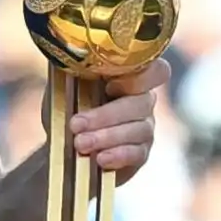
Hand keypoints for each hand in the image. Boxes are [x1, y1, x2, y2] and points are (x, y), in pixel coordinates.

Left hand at [69, 57, 169, 179]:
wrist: (64, 144)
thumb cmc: (68, 108)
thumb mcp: (64, 87)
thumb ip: (71, 73)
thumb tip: (65, 61)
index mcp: (129, 77)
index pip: (156, 70)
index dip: (142, 76)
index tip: (110, 84)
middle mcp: (143, 100)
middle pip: (140, 103)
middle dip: (105, 115)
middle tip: (76, 125)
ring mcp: (145, 127)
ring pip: (139, 129)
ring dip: (107, 137)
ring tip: (81, 144)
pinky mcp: (140, 153)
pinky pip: (137, 153)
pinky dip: (118, 155)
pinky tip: (100, 159)